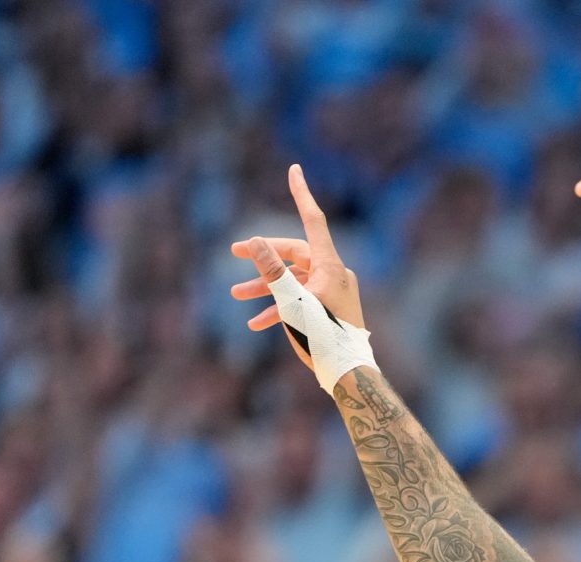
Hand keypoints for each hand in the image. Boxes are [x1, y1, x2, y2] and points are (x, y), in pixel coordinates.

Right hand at [230, 164, 364, 368]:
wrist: (348, 373)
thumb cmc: (323, 337)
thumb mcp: (291, 302)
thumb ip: (271, 271)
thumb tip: (255, 242)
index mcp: (330, 265)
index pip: (312, 220)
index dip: (301, 193)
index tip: (294, 169)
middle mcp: (334, 273)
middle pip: (294, 254)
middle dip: (263, 257)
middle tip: (233, 254)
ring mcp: (333, 292)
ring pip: (294, 280)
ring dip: (265, 287)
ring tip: (235, 294)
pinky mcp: (330, 310)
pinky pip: (301, 300)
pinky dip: (280, 308)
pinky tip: (256, 323)